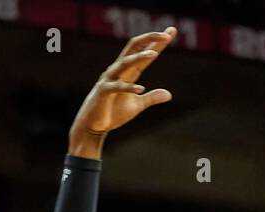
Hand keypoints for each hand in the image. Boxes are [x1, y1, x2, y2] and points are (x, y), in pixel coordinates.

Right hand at [69, 28, 176, 156]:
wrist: (92, 127)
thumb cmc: (112, 113)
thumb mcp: (136, 106)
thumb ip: (151, 98)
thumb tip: (169, 94)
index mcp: (128, 71)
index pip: (144, 51)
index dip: (157, 42)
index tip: (172, 30)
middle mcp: (118, 70)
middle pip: (133, 46)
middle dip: (149, 38)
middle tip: (166, 35)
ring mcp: (109, 79)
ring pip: (125, 62)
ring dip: (139, 57)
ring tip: (154, 54)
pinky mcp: (103, 92)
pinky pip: (116, 86)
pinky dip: (129, 88)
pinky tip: (141, 89)